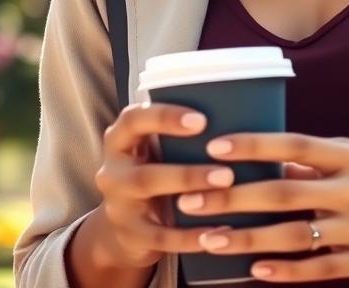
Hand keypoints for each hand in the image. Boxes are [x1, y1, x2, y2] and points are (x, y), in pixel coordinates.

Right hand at [88, 102, 242, 269]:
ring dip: (190, 193)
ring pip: (151, 200)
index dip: (165, 117)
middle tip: (227, 171)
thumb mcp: (158, 150)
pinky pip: (161, 238)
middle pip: (145, 170)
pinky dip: (191, 236)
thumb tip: (236, 110)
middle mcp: (113, 171)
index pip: (133, 120)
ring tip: (226, 191)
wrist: (126, 227)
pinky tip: (219, 231)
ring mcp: (118, 206)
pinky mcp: (130, 236)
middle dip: (187, 171)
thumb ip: (180, 134)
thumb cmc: (156, 170)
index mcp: (120, 140)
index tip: (202, 121)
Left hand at [176, 131, 348, 281]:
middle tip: (192, 200)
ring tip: (209, 239)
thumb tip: (258, 155)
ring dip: (248, 238)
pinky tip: (253, 271)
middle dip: (234, 197)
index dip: (255, 145)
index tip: (216, 147)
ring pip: (294, 235)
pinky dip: (284, 270)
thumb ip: (309, 163)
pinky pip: (317, 268)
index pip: (295, 145)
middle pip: (285, 192)